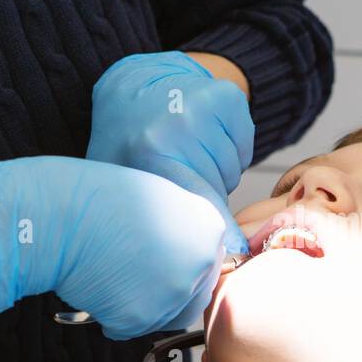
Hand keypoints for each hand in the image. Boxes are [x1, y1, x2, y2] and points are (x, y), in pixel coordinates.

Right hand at [0, 156, 224, 338]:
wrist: (58, 214)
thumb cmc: (96, 200)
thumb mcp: (158, 202)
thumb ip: (183, 234)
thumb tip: (186, 262)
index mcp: (208, 228)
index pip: (207, 266)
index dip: (178, 268)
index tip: (157, 264)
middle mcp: (200, 262)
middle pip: (192, 298)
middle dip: (163, 294)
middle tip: (130, 275)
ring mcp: (173, 292)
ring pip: (163, 319)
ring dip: (140, 308)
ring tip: (110, 274)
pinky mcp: (142, 317)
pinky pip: (129, 329)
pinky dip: (110, 316)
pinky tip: (96, 285)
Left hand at [89, 51, 253, 255]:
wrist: (139, 81)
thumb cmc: (126, 138)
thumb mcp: (117, 179)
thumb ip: (140, 221)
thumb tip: (170, 281)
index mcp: (145, 152)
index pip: (193, 203)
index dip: (215, 234)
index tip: (233, 256)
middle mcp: (175, 126)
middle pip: (215, 191)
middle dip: (203, 198)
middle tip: (179, 179)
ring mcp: (204, 107)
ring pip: (231, 172)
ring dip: (215, 172)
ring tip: (187, 153)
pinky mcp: (227, 98)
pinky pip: (244, 148)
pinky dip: (231, 149)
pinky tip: (204, 135)